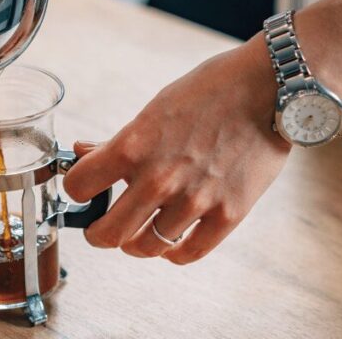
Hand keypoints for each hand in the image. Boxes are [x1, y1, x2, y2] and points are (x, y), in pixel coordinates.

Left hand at [63, 35, 291, 263]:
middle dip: (97, 233)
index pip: (78, 187)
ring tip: (136, 234)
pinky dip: (172, 253)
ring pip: (146, 247)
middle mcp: (159, 179)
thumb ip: (117, 142)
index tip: (82, 192)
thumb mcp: (152, 110)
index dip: (75, 191)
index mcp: (132, 148)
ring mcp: (195, 200)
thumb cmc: (208, 92)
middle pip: (107, 233)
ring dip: (135, 244)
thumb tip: (82, 153)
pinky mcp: (228, 214)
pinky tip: (169, 241)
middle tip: (99, 229)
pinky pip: (188, 253)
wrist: (266, 88)